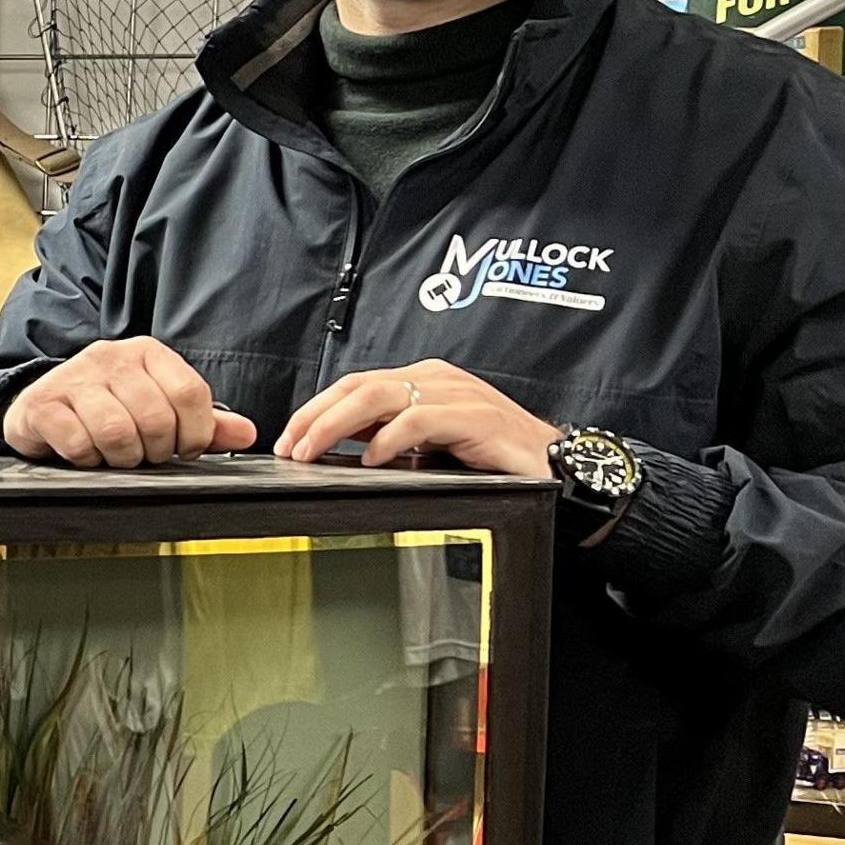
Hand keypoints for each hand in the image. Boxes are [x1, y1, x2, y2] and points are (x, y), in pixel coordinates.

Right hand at [0, 338, 256, 466]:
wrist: (40, 408)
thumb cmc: (105, 410)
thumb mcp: (157, 410)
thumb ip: (203, 423)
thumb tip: (248, 434)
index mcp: (146, 353)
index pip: (189, 393)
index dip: (194, 433)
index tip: (184, 449)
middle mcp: (110, 356)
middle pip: (156, 417)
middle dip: (155, 451)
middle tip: (145, 455)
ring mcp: (74, 377)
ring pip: (117, 432)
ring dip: (122, 458)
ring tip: (116, 456)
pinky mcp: (43, 403)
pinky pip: (79, 443)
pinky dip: (87, 459)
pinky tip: (86, 453)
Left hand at [276, 358, 559, 473]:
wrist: (555, 465)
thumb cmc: (495, 456)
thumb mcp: (431, 444)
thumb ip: (391, 437)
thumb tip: (340, 447)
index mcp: (424, 381)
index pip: (355, 385)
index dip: (316, 410)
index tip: (290, 439)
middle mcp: (436, 379)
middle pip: (358, 385)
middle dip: (315, 416)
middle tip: (290, 447)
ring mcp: (456, 394)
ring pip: (379, 396)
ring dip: (336, 425)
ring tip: (312, 452)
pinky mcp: (475, 416)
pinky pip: (419, 420)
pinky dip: (388, 439)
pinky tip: (371, 459)